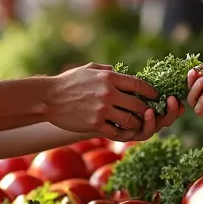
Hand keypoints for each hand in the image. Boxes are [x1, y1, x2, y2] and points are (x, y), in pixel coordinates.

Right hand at [45, 63, 162, 139]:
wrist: (48, 98)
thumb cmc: (68, 82)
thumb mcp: (88, 70)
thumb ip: (106, 70)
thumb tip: (118, 71)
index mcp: (109, 77)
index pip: (138, 85)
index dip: (150, 92)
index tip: (154, 96)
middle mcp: (108, 93)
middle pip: (138, 105)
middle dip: (146, 110)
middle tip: (148, 113)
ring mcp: (102, 110)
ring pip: (131, 121)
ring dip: (137, 124)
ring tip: (137, 123)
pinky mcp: (95, 124)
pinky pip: (117, 132)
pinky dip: (124, 133)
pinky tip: (124, 131)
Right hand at [186, 63, 202, 121]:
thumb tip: (194, 67)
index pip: (193, 82)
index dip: (191, 76)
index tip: (192, 70)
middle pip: (191, 91)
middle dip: (192, 82)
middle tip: (197, 75)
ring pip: (193, 100)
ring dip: (196, 90)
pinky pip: (200, 109)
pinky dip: (201, 100)